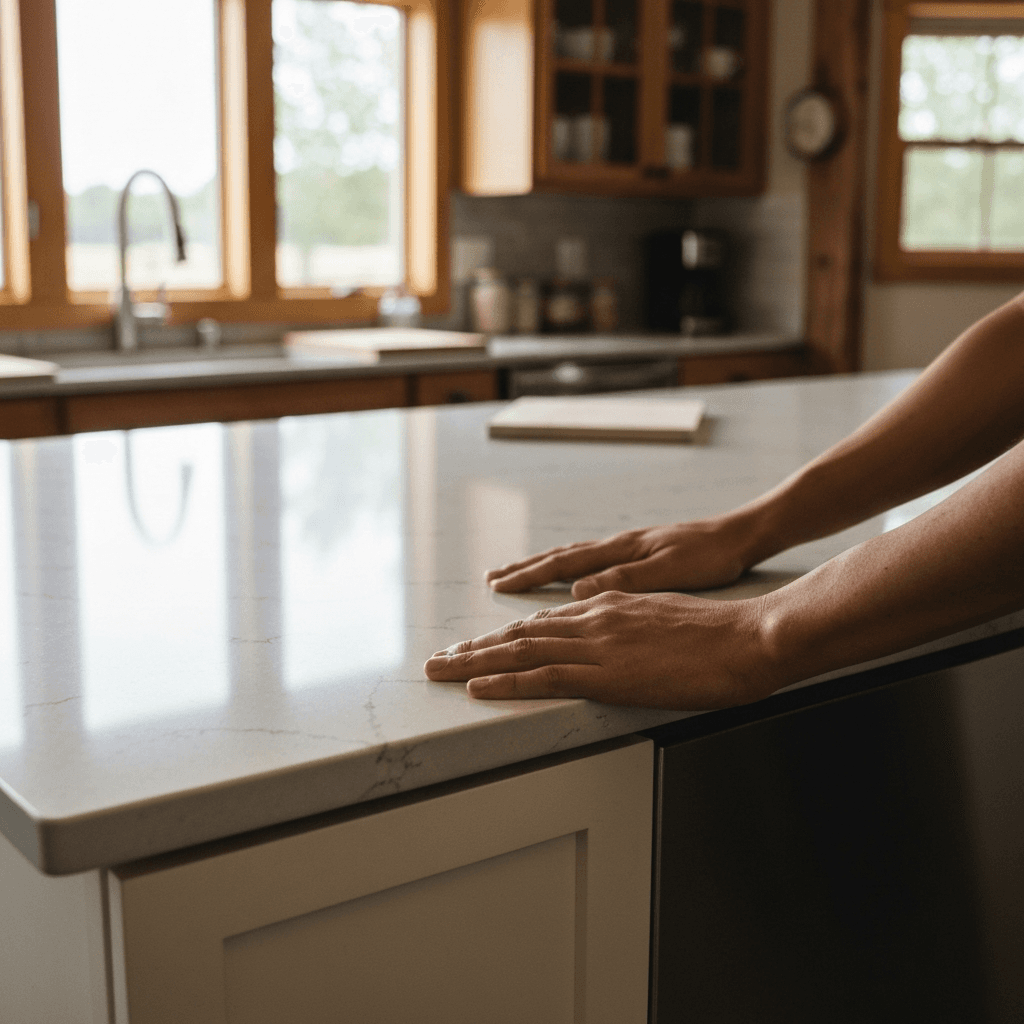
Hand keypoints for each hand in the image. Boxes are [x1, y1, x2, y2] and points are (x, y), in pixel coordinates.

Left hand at [423, 590, 776, 709]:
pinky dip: (505, 682)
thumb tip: (614, 643)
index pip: (544, 622)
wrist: (747, 638)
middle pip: (520, 633)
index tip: (480, 645)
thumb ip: (631, 627)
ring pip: (520, 651)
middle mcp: (594, 618)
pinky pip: (543, 676)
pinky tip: (477, 687)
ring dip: (474, 662)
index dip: (507, 636)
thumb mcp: (665, 621)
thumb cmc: (719, 635)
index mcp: (609, 606)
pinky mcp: (606, 672)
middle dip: (476, 647)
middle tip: (440, 658)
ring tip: (440, 670)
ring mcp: (597, 644)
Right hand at [485, 517, 753, 598]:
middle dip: (521, 571)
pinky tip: (565, 580)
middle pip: (558, 559)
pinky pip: (589, 562)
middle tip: (491, 580)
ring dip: (539, 569)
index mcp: (620, 552)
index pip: (562, 565)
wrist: (743, 535)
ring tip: (513, 577)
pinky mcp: (638, 556)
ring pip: (571, 559)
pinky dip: (565, 569)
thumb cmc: (712, 556)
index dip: (527, 578)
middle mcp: (617, 547)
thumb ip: (623, 580)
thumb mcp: (670, 571)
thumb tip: (576, 592)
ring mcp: (626, 550)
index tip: (498, 585)